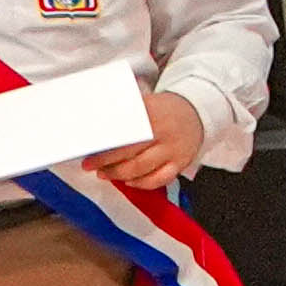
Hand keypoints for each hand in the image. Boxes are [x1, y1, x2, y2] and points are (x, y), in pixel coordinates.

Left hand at [80, 90, 207, 198]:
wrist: (197, 113)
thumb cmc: (165, 109)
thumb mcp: (146, 102)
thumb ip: (125, 112)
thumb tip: (95, 123)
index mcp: (152, 112)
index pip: (123, 129)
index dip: (104, 140)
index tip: (89, 147)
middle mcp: (163, 131)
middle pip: (129, 151)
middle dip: (105, 160)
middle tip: (89, 164)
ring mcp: (173, 149)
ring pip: (141, 168)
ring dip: (118, 174)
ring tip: (104, 173)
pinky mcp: (180, 163)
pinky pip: (158, 179)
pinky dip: (141, 183)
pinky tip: (129, 181)